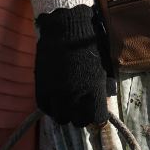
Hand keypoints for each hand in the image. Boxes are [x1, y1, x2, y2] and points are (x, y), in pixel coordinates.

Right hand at [34, 5, 111, 125]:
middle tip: (82, 108)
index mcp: (94, 91)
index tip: (96, 111)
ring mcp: (56, 93)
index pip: (98, 118)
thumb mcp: (104, 65)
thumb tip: (107, 94)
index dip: (98, 116)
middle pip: (79, 122)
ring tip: (67, 105)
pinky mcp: (42, 87)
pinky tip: (55, 99)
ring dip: (66, 114)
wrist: (66, 27)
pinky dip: (51, 107)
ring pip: (61, 118)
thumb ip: (105, 84)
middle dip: (82, 117)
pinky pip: (45, 107)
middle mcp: (75, 97)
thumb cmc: (90, 43)